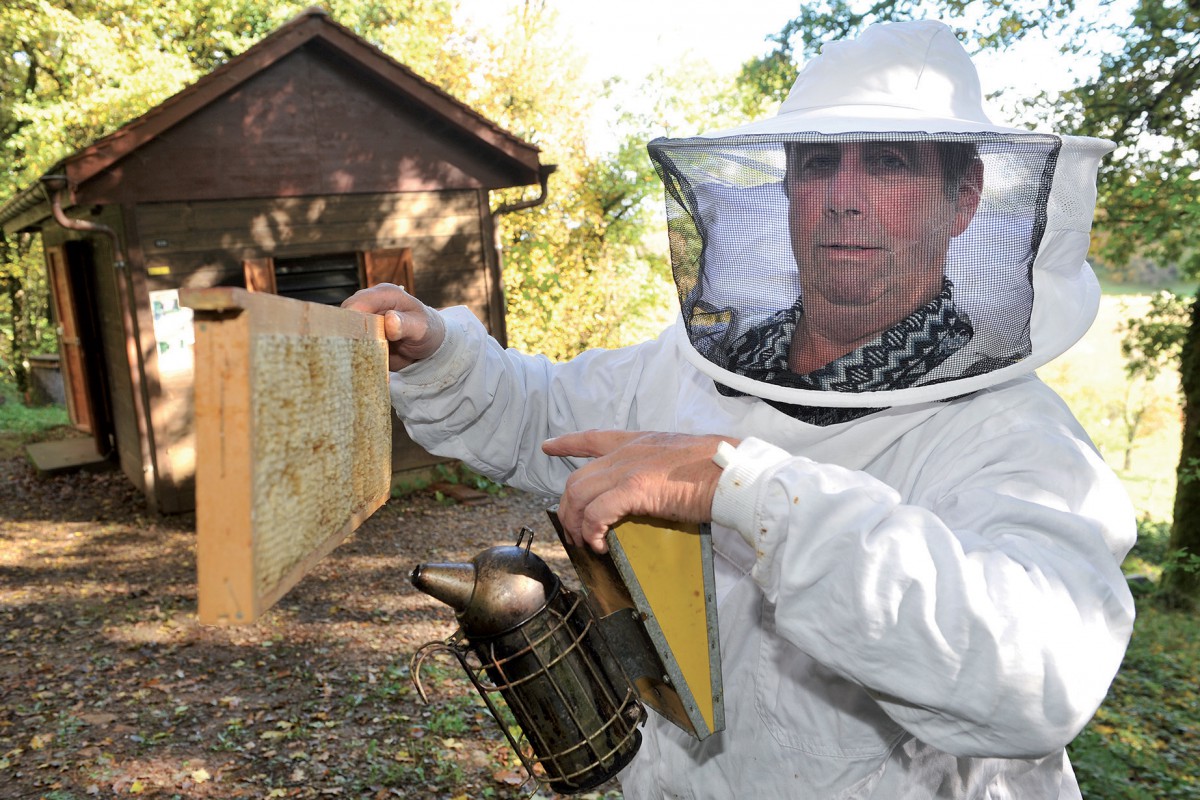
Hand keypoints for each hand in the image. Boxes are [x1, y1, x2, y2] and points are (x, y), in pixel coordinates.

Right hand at [342, 283, 445, 369]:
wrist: (428, 344)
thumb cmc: (427, 330)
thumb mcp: (421, 328)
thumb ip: (406, 325)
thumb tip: (390, 320)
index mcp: (384, 294)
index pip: (358, 303)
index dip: (352, 320)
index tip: (357, 339)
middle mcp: (370, 304)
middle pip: (344, 317)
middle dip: (348, 335)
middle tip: (359, 353)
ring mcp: (363, 319)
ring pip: (344, 331)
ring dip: (349, 346)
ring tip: (362, 358)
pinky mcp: (361, 333)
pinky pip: (350, 342)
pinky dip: (353, 353)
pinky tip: (361, 362)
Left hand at [543, 430, 738, 553]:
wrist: (733, 472)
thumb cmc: (718, 469)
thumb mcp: (680, 459)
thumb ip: (659, 470)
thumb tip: (654, 492)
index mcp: (639, 441)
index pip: (594, 438)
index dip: (569, 443)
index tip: (549, 446)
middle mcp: (627, 452)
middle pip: (577, 477)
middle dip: (567, 507)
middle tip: (573, 531)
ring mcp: (628, 468)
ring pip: (579, 495)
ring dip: (576, 523)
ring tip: (586, 543)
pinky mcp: (634, 488)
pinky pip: (596, 512)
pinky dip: (592, 531)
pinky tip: (600, 545)